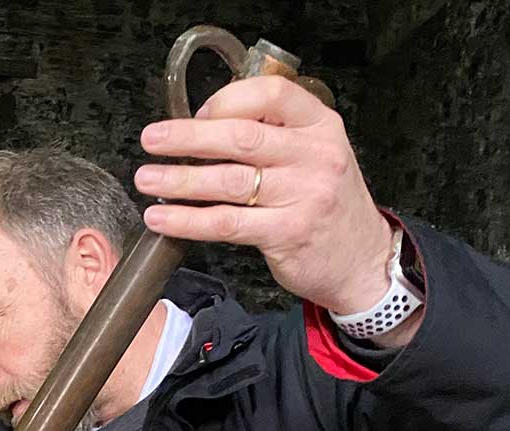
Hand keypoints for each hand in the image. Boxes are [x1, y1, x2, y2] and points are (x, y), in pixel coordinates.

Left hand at [134, 75, 395, 316]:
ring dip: (179, 180)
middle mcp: (315, 155)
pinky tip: (163, 218)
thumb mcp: (314, 154)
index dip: (226, 100)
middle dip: (187, 137)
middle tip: (152, 140)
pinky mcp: (287, 232)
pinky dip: (188, 220)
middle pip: (241, 136)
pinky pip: (226, 223)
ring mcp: (304, 194)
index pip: (270, 94)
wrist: (361, 258)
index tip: (196, 113)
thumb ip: (273, 135)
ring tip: (147, 179)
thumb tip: (204, 126)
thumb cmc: (327, 203)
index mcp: (320, 125)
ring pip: (228, 181)